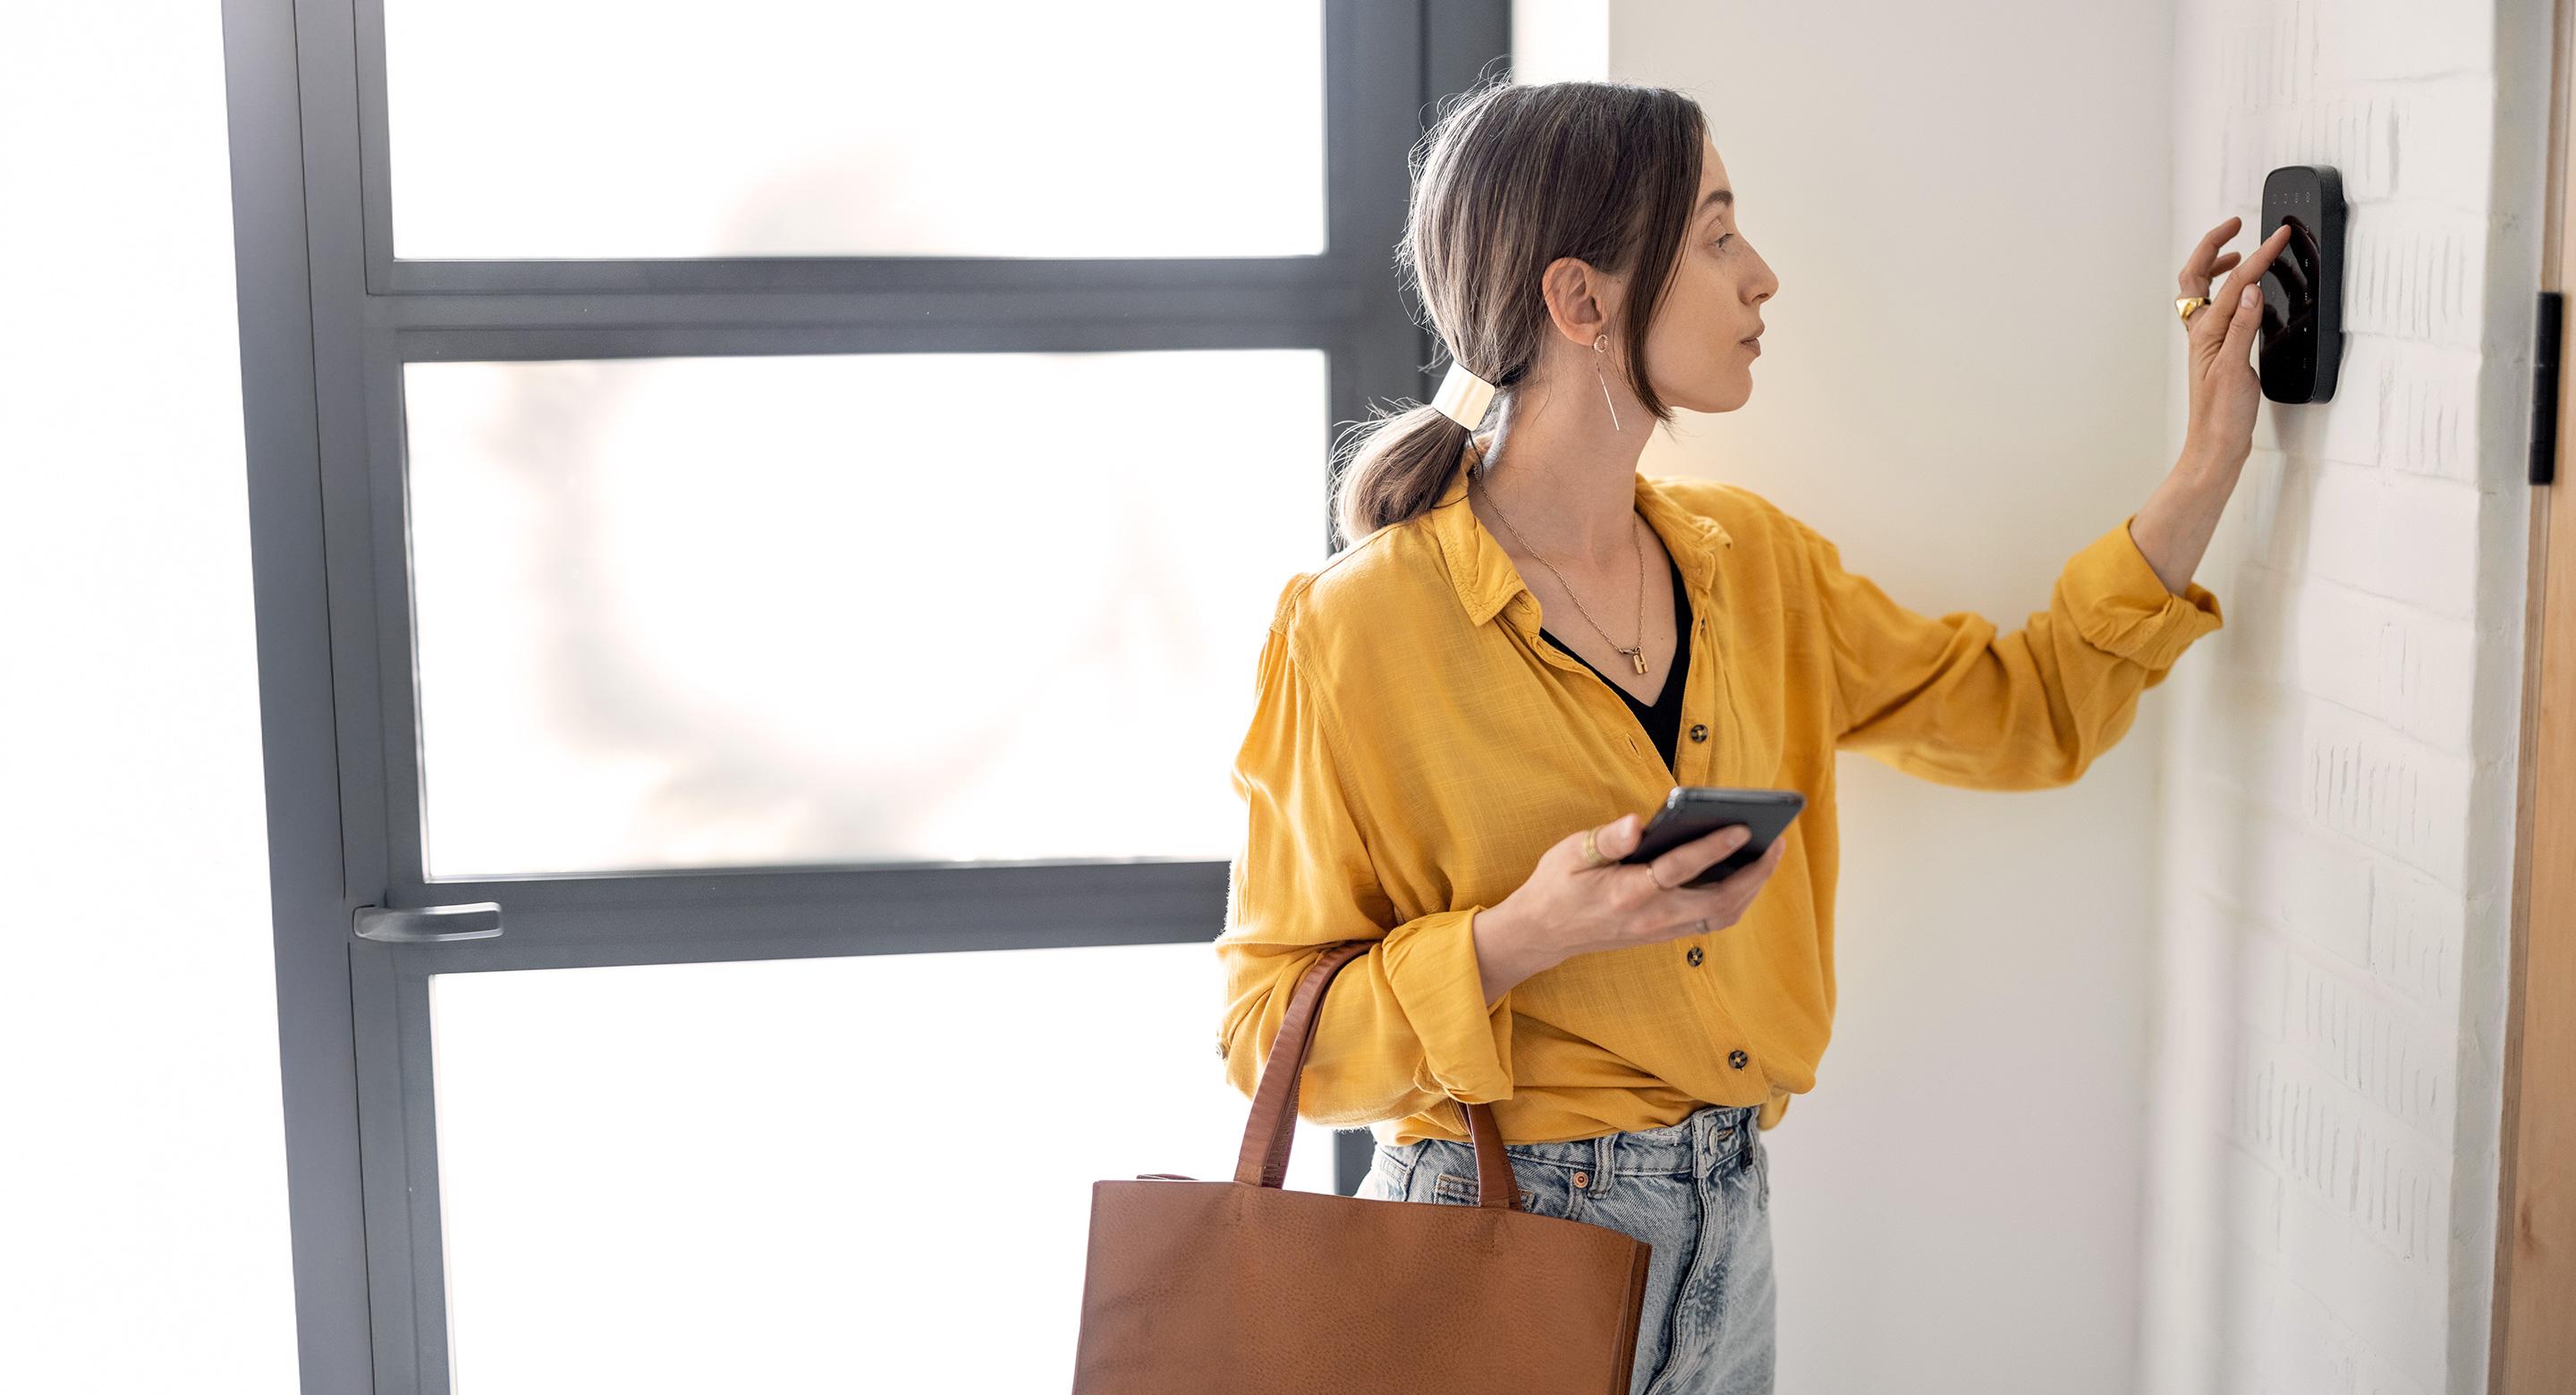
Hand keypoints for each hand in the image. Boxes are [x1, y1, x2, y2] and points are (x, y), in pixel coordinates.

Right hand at [1488, 811, 1788, 967]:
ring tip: (1769, 853)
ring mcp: (1661, 930)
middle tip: (1777, 840)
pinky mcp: (1665, 933)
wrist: (1544, 933)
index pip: (1678, 869)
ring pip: (1722, 914)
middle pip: (1718, 901)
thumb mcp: (1570, 854)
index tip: (1740, 826)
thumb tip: (1637, 823)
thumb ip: (1607, 840)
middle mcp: (1651, 918)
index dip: (1712, 847)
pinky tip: (1745, 872)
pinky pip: (1713, 919)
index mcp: (1626, 894)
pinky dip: (1736, 896)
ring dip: (1751, 887)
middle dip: (1754, 873)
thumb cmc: (1557, 885)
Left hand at [2179, 216, 2291, 469]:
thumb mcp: (2235, 369)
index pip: (2233, 285)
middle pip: (2196, 278)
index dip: (2258, 257)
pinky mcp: (2218, 353)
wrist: (2216, 447)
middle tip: (2235, 226)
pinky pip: (2215, 311)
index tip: (2279, 236)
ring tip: (2236, 254)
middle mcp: (2202, 334)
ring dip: (2214, 267)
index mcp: (2206, 333)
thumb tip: (2249, 289)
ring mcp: (2207, 343)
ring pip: (2201, 293)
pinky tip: (2243, 297)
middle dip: (2212, 247)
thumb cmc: (2222, 416)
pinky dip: (2225, 292)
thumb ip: (2242, 328)